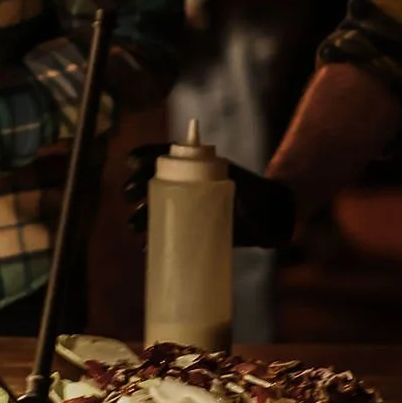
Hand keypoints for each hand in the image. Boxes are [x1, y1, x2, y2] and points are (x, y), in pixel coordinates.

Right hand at [123, 143, 296, 249]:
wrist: (272, 218)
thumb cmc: (263, 198)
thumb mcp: (255, 194)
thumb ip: (249, 200)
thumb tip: (243, 208)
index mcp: (200, 168)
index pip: (168, 155)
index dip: (148, 155)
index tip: (132, 162)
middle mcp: (190, 184)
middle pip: (155, 180)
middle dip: (137, 185)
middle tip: (129, 195)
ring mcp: (189, 206)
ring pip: (157, 205)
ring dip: (141, 213)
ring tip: (133, 226)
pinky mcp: (192, 227)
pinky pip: (168, 229)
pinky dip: (155, 238)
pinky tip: (147, 248)